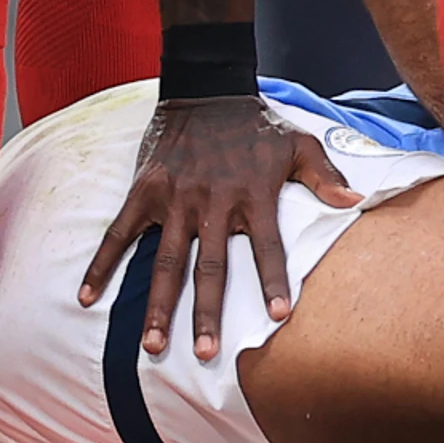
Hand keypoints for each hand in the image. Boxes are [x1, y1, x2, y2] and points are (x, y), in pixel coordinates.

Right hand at [78, 95, 362, 358]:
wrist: (205, 88)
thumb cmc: (256, 124)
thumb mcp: (299, 142)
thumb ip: (325, 176)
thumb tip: (355, 201)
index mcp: (252, 197)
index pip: (268, 247)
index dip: (273, 280)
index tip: (278, 315)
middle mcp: (212, 204)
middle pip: (209, 268)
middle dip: (206, 313)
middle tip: (204, 353)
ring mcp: (175, 200)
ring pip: (165, 261)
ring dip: (158, 305)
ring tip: (152, 344)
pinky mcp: (144, 191)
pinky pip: (119, 234)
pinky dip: (102, 264)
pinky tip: (88, 297)